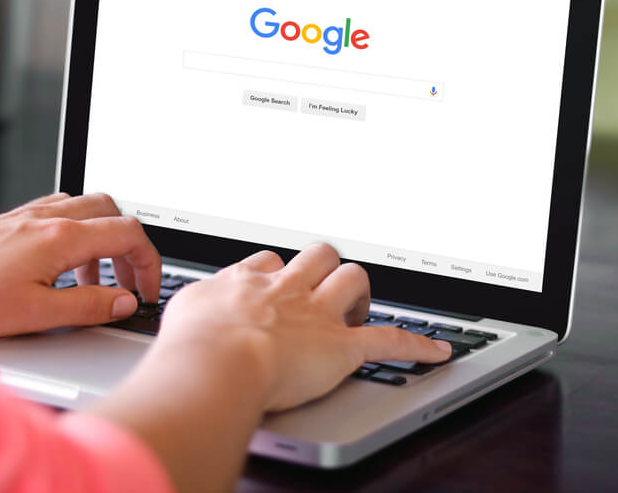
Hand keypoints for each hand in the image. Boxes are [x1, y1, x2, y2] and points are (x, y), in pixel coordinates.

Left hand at [0, 193, 160, 337]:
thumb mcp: (35, 315)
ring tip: (94, 280)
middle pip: (113, 211)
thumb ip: (88, 306)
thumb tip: (123, 303)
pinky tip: (59, 264)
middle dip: (130, 246)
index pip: (129, 234)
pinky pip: (58, 213)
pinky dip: (74, 234)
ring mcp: (27, 216)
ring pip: (85, 208)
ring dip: (102, 239)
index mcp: (61, 238)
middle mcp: (47, 218)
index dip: (150, 263)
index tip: (147, 291)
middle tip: (128, 282)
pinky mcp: (9, 222)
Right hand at [92, 243, 449, 491]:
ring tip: (356, 304)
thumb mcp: (179, 313)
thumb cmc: (190, 344)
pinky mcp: (342, 346)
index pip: (270, 262)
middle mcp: (286, 290)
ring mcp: (316, 314)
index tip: (277, 281)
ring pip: (351, 280)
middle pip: (316, 256)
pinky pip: (388, 340)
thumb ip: (190, 308)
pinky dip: (417, 345)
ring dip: (357, 291)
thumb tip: (183, 315)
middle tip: (321, 283)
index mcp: (247, 281)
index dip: (278, 272)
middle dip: (323, 266)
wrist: (214, 362)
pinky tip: (437, 350)